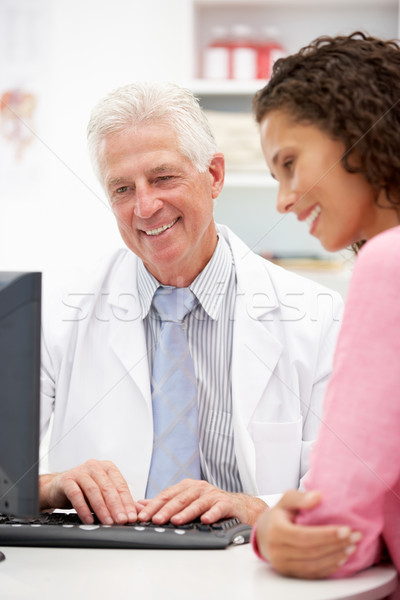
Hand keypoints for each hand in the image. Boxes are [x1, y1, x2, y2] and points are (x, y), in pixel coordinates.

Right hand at [39, 459, 136, 524]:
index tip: (131, 517)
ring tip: (107, 522)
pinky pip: (76, 494)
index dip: (127, 502)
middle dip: (116, 506)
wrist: (58, 488)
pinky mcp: (67, 480)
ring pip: (94, 491)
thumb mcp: (103, 495)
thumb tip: (139, 512)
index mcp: (107, 468)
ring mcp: (80, 472)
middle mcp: (95, 466)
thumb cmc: (83, 491)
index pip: (121, 485)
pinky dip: (83, 508)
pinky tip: (89, 519)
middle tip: (121, 521)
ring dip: (102, 509)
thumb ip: (121, 502)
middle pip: (108, 488)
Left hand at [136, 479, 266, 525]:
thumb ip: (164, 503)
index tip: (141, 516)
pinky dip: (212, 513)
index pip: (167, 495)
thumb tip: (140, 505)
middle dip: (166, 510)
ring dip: (186, 512)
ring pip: (197, 503)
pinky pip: (218, 508)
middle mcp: (199, 488)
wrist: (239, 508)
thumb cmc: (210, 505)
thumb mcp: (186, 502)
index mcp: (187, 487)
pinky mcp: (226, 503)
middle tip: (154, 519)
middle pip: (180, 498)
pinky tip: (205, 520)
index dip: (153, 505)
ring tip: (175, 521)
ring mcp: (213, 495)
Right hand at [255, 489, 361, 578]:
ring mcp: (282, 564)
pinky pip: (312, 573)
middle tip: (355, 536)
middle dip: (337, 545)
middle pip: (312, 552)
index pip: (305, 536)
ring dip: (336, 557)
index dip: (327, 535)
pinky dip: (329, 567)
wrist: (264, 533)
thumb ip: (301, 498)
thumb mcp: (286, 500)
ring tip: (351, 547)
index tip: (346, 529)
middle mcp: (277, 550)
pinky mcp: (289, 572)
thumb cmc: (278, 515)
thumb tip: (318, 497)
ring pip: (313, 565)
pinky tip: (341, 558)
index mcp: (276, 530)